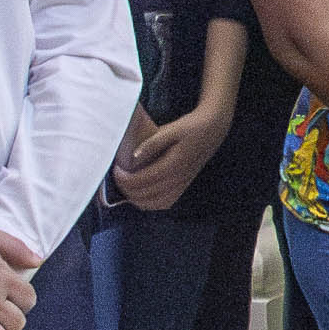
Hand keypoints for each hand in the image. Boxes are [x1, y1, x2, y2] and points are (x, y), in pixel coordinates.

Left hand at [113, 99, 230, 214]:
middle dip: (126, 189)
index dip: (124, 179)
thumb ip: (152, 143)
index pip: (143, 181)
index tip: (115, 169)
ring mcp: (182, 184)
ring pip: (155, 203)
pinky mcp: (184, 185)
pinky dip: (151, 203)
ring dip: (137, 199)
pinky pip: (165, 202)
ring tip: (126, 187)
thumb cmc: (191, 126)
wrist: (213, 129)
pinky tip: (142, 195)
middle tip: (117, 177)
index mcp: (174, 165)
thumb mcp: (171, 129)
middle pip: (146, 195)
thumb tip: (133, 156)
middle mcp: (179, 178)